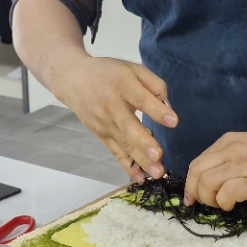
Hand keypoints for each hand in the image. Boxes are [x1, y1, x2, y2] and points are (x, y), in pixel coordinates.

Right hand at [52, 56, 177, 179]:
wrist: (74, 80)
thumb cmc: (108, 73)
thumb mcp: (133, 68)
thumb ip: (154, 84)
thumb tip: (168, 107)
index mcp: (122, 85)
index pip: (140, 98)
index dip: (156, 111)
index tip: (173, 121)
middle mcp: (111, 106)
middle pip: (128, 126)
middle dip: (143, 142)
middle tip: (158, 155)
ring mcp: (104, 124)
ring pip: (124, 144)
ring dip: (140, 160)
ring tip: (156, 172)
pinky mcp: (101, 135)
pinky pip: (116, 153)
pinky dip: (127, 166)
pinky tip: (140, 178)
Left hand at [184, 131, 246, 209]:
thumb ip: (228, 159)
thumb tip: (207, 181)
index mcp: (228, 142)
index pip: (197, 163)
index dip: (191, 183)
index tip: (194, 198)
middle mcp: (232, 150)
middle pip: (197, 173)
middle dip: (196, 192)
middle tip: (208, 204)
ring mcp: (243, 165)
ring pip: (207, 183)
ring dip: (210, 199)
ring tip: (223, 204)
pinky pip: (226, 193)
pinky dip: (224, 203)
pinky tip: (233, 205)